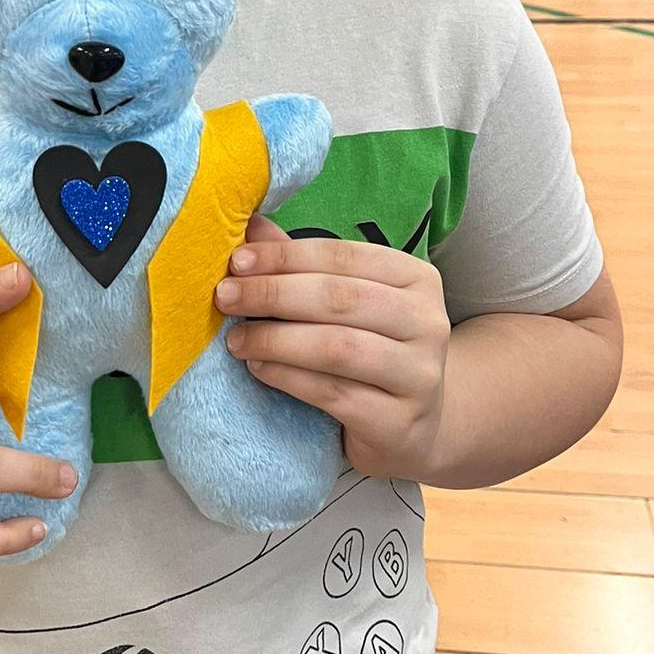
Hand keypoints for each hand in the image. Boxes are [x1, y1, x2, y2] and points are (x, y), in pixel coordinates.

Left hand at [214, 212, 449, 480]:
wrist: (411, 427)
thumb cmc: (371, 350)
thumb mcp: (348, 303)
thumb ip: (304, 266)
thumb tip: (252, 225)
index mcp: (417, 278)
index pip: (343, 257)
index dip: (285, 257)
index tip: (237, 262)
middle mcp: (427, 322)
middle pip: (340, 298)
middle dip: (273, 294)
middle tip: (225, 297)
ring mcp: (419, 374)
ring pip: (336, 347)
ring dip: (275, 339)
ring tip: (236, 340)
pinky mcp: (399, 421)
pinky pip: (333, 393)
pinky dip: (288, 377)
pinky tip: (258, 369)